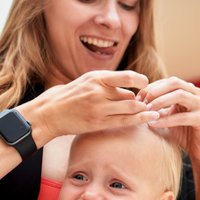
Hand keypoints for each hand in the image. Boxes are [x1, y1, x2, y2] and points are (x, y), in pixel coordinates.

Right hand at [20, 70, 160, 145]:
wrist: (49, 113)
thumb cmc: (69, 96)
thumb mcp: (86, 81)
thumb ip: (106, 83)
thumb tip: (129, 90)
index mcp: (96, 78)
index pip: (126, 76)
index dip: (140, 80)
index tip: (146, 84)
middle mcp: (98, 91)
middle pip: (129, 95)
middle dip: (141, 99)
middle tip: (148, 102)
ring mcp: (98, 108)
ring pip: (130, 108)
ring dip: (142, 109)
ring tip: (150, 111)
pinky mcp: (97, 123)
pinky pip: (124, 121)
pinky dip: (139, 119)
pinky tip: (149, 118)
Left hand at [137, 76, 199, 162]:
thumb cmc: (182, 132)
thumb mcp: (166, 116)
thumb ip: (156, 107)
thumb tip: (134, 101)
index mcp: (188, 90)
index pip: (167, 81)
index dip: (150, 88)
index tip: (136, 98)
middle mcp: (197, 93)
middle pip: (174, 83)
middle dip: (155, 91)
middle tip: (141, 102)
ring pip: (179, 95)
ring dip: (160, 102)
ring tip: (146, 111)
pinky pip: (182, 117)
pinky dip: (166, 120)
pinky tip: (153, 124)